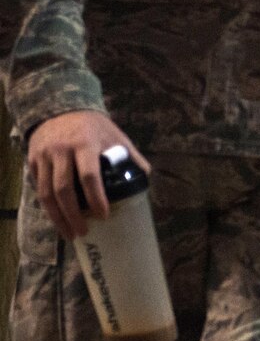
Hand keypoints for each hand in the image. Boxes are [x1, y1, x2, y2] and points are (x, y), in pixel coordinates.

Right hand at [25, 110, 144, 239]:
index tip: (104, 216)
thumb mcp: (115, 136)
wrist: (60, 108)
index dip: (96, 198)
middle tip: (83, 232)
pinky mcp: (32, 160)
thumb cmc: (94, 126)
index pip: (90, 176)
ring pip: (46, 192)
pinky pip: (38, 187)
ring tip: (69, 233)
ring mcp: (44, 156)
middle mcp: (61, 150)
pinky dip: (47, 206)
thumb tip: (146, 177)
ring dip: (57, 217)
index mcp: (85, 144)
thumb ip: (130, 156)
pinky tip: (58, 218)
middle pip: (63, 189)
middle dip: (73, 215)